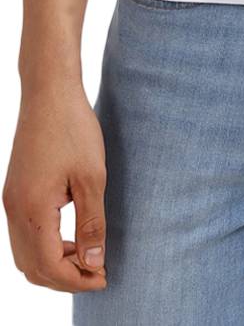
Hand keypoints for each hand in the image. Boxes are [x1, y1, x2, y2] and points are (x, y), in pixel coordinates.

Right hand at [2, 81, 107, 292]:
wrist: (49, 91)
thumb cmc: (73, 129)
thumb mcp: (91, 177)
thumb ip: (92, 224)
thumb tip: (93, 264)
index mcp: (32, 210)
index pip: (50, 266)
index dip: (77, 280)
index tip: (104, 278)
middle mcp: (14, 210)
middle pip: (33, 267)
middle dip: (64, 278)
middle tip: (96, 273)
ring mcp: (11, 200)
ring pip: (25, 254)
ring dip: (53, 263)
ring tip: (86, 255)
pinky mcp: (14, 191)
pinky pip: (23, 234)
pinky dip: (44, 246)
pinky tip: (70, 235)